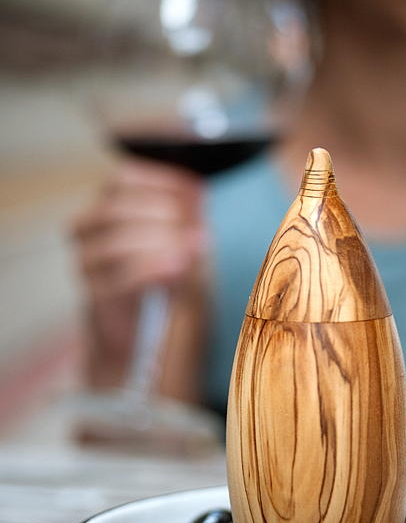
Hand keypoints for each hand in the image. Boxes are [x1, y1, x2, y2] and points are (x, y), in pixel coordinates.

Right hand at [72, 158, 205, 392]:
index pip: (123, 180)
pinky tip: (178, 269)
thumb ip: (188, 221)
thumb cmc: (167, 288)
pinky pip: (118, 278)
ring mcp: (88, 265)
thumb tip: (198, 195)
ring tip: (193, 249)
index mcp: (110, 210)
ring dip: (159, 240)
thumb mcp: (185, 246)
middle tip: (200, 228)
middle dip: (164, 213)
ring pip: (114, 240)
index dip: (161, 181)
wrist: (146, 343)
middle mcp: (90, 233)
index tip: (198, 193)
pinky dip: (151, 269)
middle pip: (116, 207)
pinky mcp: (95, 298)